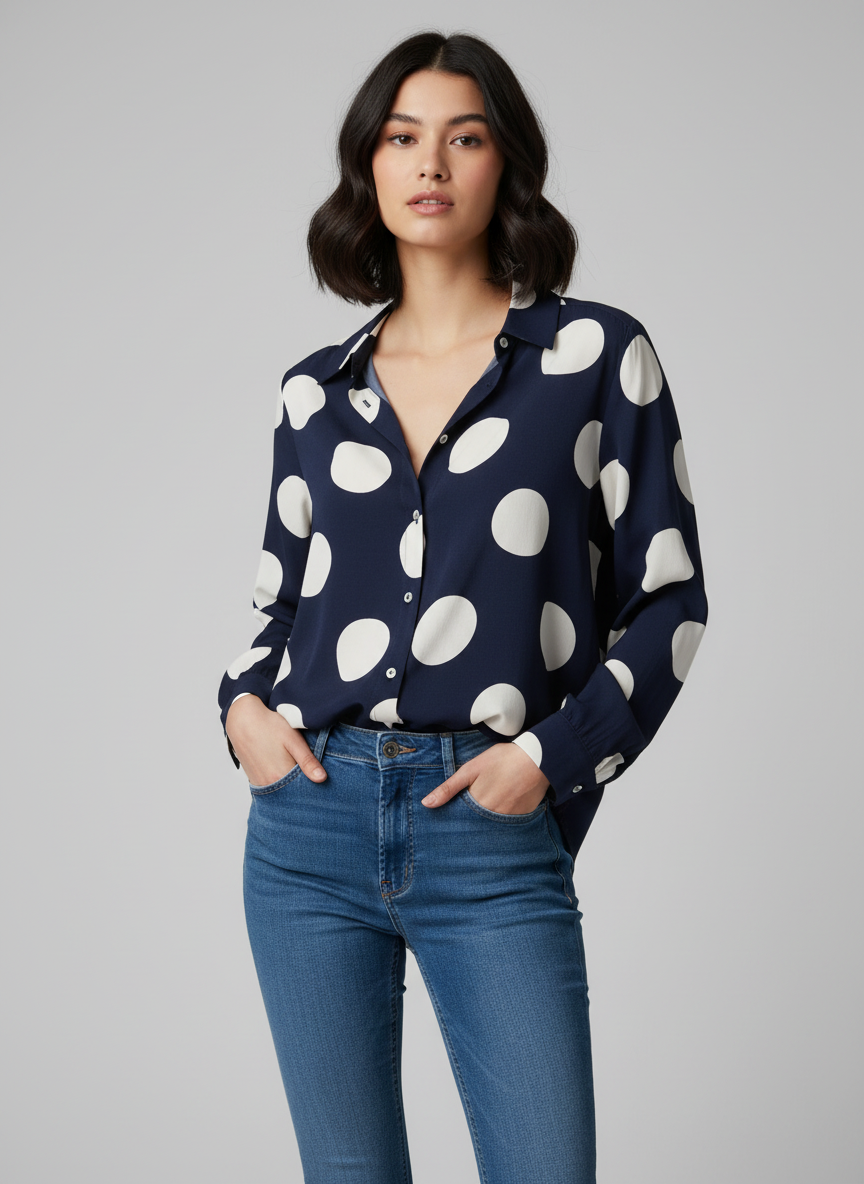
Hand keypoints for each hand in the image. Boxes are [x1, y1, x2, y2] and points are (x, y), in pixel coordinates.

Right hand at [226, 696, 326, 785]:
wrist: (242, 719)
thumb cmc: (269, 725)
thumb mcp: (293, 740)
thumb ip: (307, 761)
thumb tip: (322, 779)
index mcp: (280, 776)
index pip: (303, 791)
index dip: (314, 786)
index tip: (321, 780)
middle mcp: (268, 784)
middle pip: (291, 793)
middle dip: (302, 786)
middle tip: (309, 772)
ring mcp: (259, 782)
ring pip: (281, 791)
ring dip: (290, 785)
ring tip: (295, 768)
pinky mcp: (253, 778)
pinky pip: (270, 787)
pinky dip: (279, 783)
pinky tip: (283, 770)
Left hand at [421, 742, 549, 813]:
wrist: (537, 758)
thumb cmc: (502, 759)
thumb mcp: (471, 769)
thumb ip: (448, 788)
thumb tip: (426, 804)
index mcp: (477, 805)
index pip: (460, 821)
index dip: (456, 819)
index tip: (451, 819)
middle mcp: (492, 817)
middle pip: (476, 825)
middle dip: (471, 822)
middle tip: (474, 810)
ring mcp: (509, 819)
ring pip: (492, 825)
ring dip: (487, 819)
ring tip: (492, 802)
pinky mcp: (523, 818)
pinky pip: (509, 822)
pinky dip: (504, 816)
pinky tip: (506, 802)